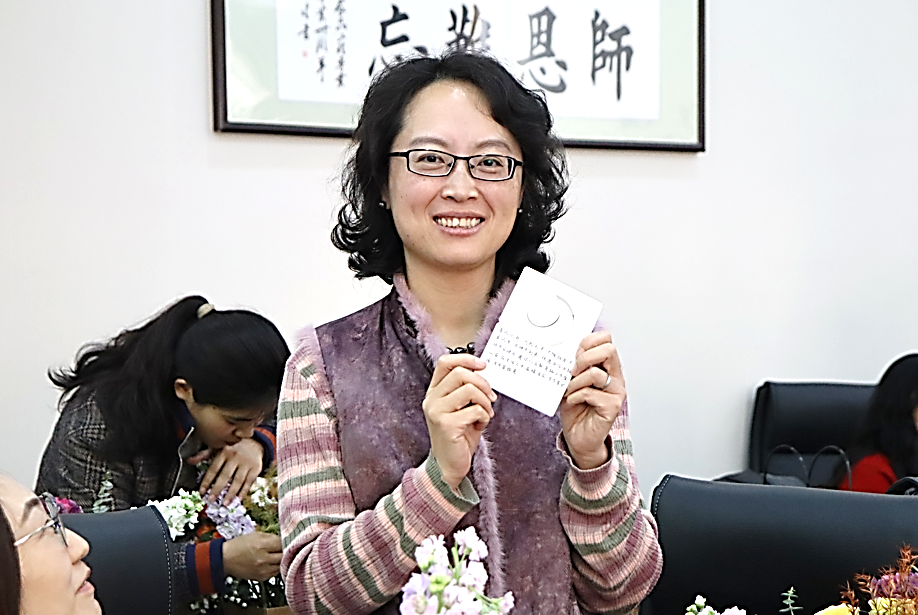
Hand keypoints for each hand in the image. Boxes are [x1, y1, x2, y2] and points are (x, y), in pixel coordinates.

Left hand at [195, 438, 263, 502]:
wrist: (255, 442)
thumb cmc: (233, 447)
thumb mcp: (218, 447)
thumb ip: (204, 455)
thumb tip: (189, 460)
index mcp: (224, 452)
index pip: (214, 469)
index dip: (207, 481)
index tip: (201, 492)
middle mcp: (235, 457)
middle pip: (225, 475)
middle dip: (217, 489)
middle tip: (211, 500)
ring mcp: (246, 463)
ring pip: (237, 480)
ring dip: (231, 493)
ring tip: (225, 503)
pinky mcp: (256, 468)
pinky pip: (249, 482)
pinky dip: (243, 492)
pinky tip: (238, 499)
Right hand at [222, 531, 282, 580]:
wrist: (225, 559)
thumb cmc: (239, 545)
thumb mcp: (256, 535)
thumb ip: (272, 537)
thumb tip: (285, 539)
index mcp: (262, 545)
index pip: (283, 544)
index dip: (287, 541)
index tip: (288, 540)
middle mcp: (264, 559)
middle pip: (285, 556)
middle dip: (286, 551)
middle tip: (285, 548)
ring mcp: (263, 570)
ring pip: (282, 565)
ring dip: (282, 560)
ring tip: (277, 555)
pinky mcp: (261, 577)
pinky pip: (275, 573)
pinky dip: (276, 567)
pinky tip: (271, 562)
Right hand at [423, 354, 496, 490]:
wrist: (448, 465)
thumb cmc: (458, 435)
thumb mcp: (461, 408)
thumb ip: (466, 389)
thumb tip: (483, 371)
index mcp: (434, 391)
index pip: (445, 362)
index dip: (466, 359)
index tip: (483, 365)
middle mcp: (431, 399)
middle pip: (460, 373)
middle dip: (482, 383)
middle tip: (491, 398)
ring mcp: (437, 411)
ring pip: (469, 389)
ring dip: (485, 402)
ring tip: (486, 414)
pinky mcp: (446, 425)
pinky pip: (475, 410)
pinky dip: (484, 417)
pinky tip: (480, 426)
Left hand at [558, 331, 624, 469]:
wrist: (578, 437)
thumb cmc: (576, 409)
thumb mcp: (571, 381)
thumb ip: (574, 365)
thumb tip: (567, 349)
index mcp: (607, 366)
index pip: (606, 339)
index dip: (589, 341)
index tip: (575, 353)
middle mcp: (615, 377)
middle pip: (608, 349)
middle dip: (584, 357)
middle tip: (572, 371)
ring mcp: (616, 392)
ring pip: (596, 373)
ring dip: (575, 382)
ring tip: (569, 391)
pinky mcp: (613, 406)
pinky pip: (590, 393)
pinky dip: (575, 396)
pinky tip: (572, 401)